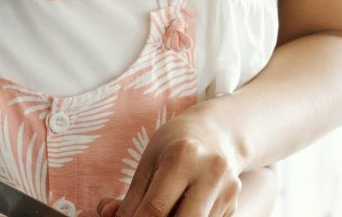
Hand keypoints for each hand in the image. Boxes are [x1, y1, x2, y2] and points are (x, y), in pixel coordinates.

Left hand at [98, 101, 243, 216]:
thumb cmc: (174, 146)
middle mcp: (210, 173)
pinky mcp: (233, 203)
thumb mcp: (149, 163)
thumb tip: (107, 216)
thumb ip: (130, 197)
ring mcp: (227, 190)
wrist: (217, 133)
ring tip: (163, 211)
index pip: (155, 209)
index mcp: (184, 156)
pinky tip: (180, 210)